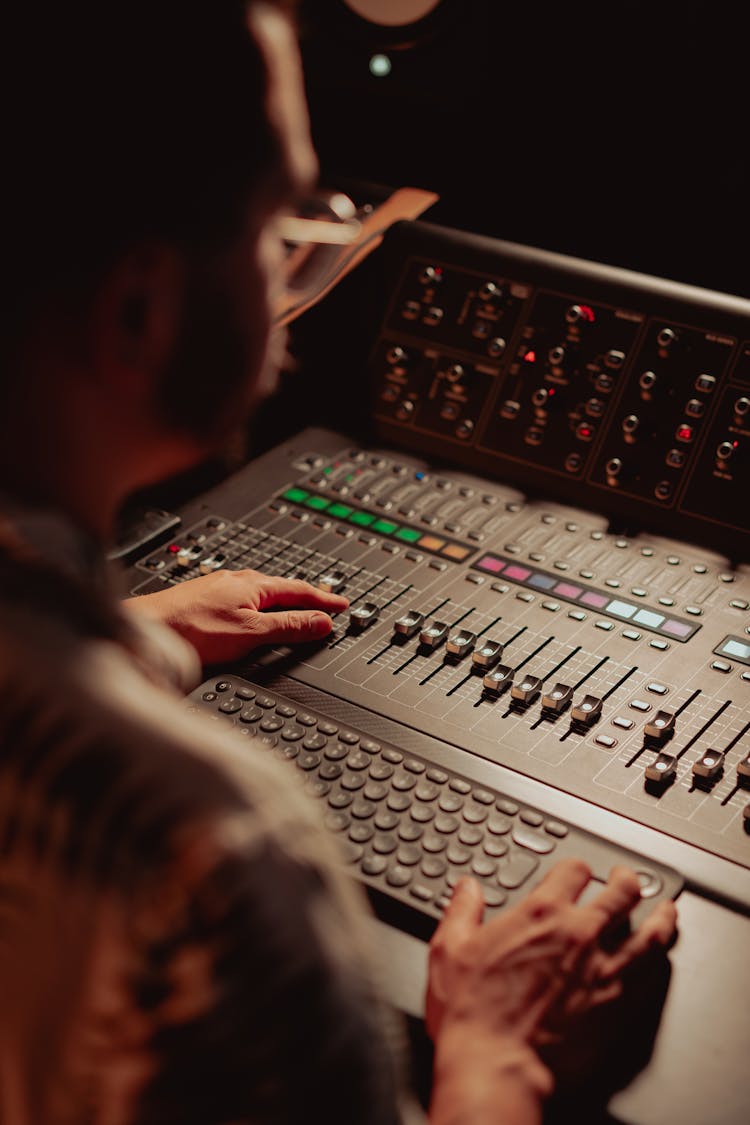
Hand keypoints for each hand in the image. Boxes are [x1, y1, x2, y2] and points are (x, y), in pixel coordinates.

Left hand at [124, 568, 348, 663]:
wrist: (147, 628)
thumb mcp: (250, 633)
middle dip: (308, 596)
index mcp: (255, 585)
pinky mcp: (206, 598)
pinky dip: (264, 604)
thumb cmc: (190, 628)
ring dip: (286, 600)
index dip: (324, 600)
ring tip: (299, 606)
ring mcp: (220, 587)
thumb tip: (321, 621)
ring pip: (263, 591)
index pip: (301, 590)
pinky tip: (256, 612)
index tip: (343, 605)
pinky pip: (246, 597)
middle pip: (283, 587)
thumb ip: (288, 626)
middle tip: (328, 602)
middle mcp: (238, 580)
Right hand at [425, 860, 676, 1119]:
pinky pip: (653, 973)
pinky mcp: (620, 1005)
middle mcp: (580, 935)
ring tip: (665, 909)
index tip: (576, 873)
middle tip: (626, 880)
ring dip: (661, 916)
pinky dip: (661, 959)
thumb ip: (462, 911)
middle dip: (626, 881)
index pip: (574, 871)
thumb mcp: (450, 951)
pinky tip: (660, 958)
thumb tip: (467, 888)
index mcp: (541, 915)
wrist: (497, 1067)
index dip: (577, 868)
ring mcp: (605, 970)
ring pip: (650, 932)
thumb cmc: (474, 1015)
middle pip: (622, 892)